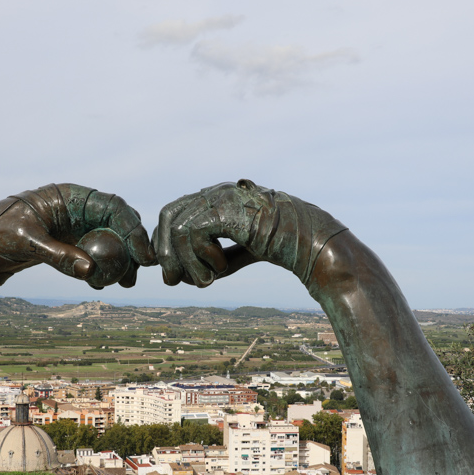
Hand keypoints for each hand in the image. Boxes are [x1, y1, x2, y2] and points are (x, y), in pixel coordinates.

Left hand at [0, 183, 155, 287]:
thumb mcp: (27, 243)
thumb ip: (58, 255)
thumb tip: (90, 269)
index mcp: (69, 196)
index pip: (113, 207)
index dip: (132, 229)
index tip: (142, 254)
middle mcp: (76, 208)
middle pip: (116, 223)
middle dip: (132, 246)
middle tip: (140, 270)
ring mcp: (73, 226)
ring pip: (108, 240)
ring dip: (120, 260)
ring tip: (124, 283)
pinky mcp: (67, 243)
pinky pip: (93, 253)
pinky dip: (101, 268)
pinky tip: (101, 285)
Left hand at [152, 179, 345, 287]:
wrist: (310, 241)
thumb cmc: (279, 246)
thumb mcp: (239, 252)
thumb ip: (213, 257)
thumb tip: (183, 276)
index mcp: (217, 198)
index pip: (174, 212)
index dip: (163, 241)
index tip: (169, 269)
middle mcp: (216, 192)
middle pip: (169, 216)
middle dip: (166, 253)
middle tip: (173, 281)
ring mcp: (221, 197)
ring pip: (178, 229)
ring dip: (187, 263)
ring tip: (206, 281)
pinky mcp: (227, 209)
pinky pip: (192, 233)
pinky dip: (200, 258)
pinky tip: (220, 270)